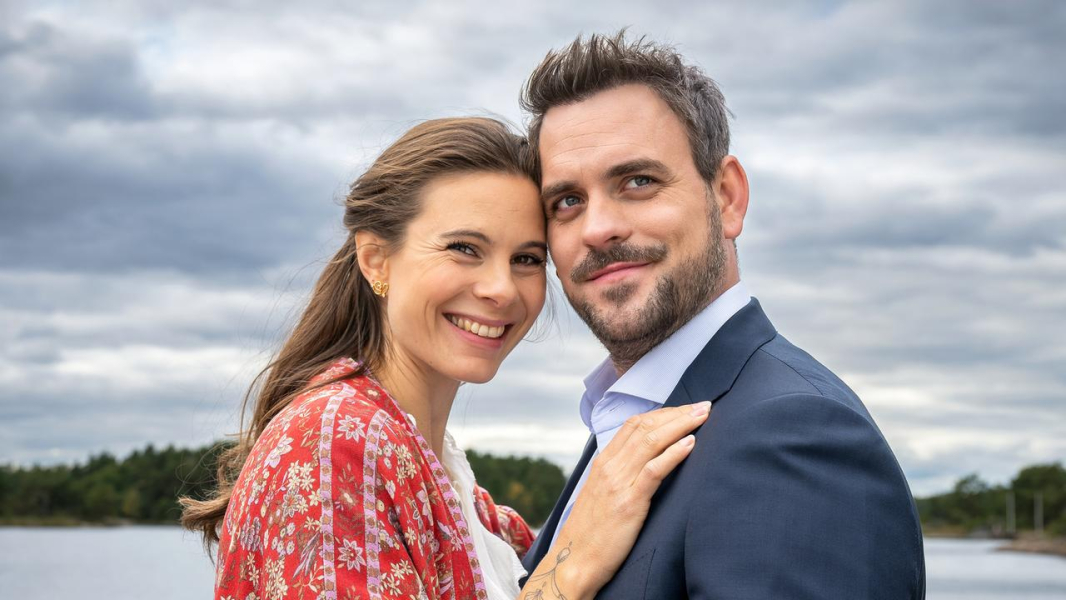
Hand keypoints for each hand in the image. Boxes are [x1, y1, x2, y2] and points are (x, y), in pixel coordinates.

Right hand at [519, 402, 710, 599]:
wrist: (575, 562)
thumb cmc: (592, 532)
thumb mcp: (602, 495)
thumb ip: (620, 475)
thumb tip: (645, 463)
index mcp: (603, 463)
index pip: (634, 424)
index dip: (662, 413)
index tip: (685, 409)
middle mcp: (609, 467)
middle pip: (645, 427)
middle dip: (677, 413)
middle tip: (703, 406)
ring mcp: (618, 483)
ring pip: (651, 442)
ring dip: (680, 425)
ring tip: (703, 416)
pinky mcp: (628, 503)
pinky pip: (653, 471)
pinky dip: (673, 453)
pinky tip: (690, 444)